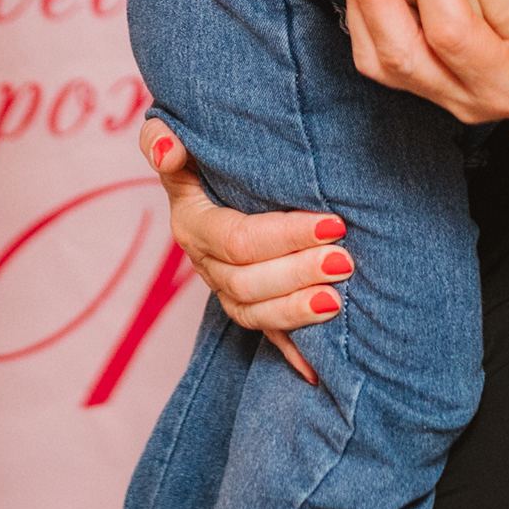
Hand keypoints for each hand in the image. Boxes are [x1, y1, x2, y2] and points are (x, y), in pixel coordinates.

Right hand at [140, 121, 349, 387]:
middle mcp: (205, 263)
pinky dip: (290, 354)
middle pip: (246, 281)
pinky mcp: (249, 308)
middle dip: (299, 272)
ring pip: (253, 314)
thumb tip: (166, 147)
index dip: (284, 235)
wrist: (222, 182)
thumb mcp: (183, 142)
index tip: (334, 223)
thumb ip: (163, 139)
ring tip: (338, 300)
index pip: (236, 239)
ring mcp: (226, 290)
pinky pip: (266, 337)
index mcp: (193, 223)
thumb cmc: (210, 157)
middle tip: (345, 261)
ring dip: (296, 310)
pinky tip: (317, 369)